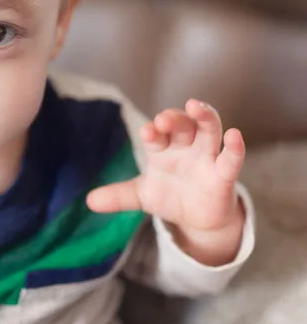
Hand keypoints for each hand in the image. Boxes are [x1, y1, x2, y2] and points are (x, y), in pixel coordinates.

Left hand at [87, 99, 245, 264]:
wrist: (196, 217)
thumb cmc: (169, 195)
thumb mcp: (141, 196)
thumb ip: (118, 196)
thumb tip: (89, 202)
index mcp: (162, 149)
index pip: (156, 135)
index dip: (152, 132)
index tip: (146, 131)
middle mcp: (185, 147)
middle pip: (182, 125)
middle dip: (174, 118)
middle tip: (163, 119)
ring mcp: (206, 157)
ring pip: (208, 130)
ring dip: (204, 117)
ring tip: (196, 106)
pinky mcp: (223, 174)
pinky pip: (231, 158)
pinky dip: (234, 147)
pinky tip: (234, 135)